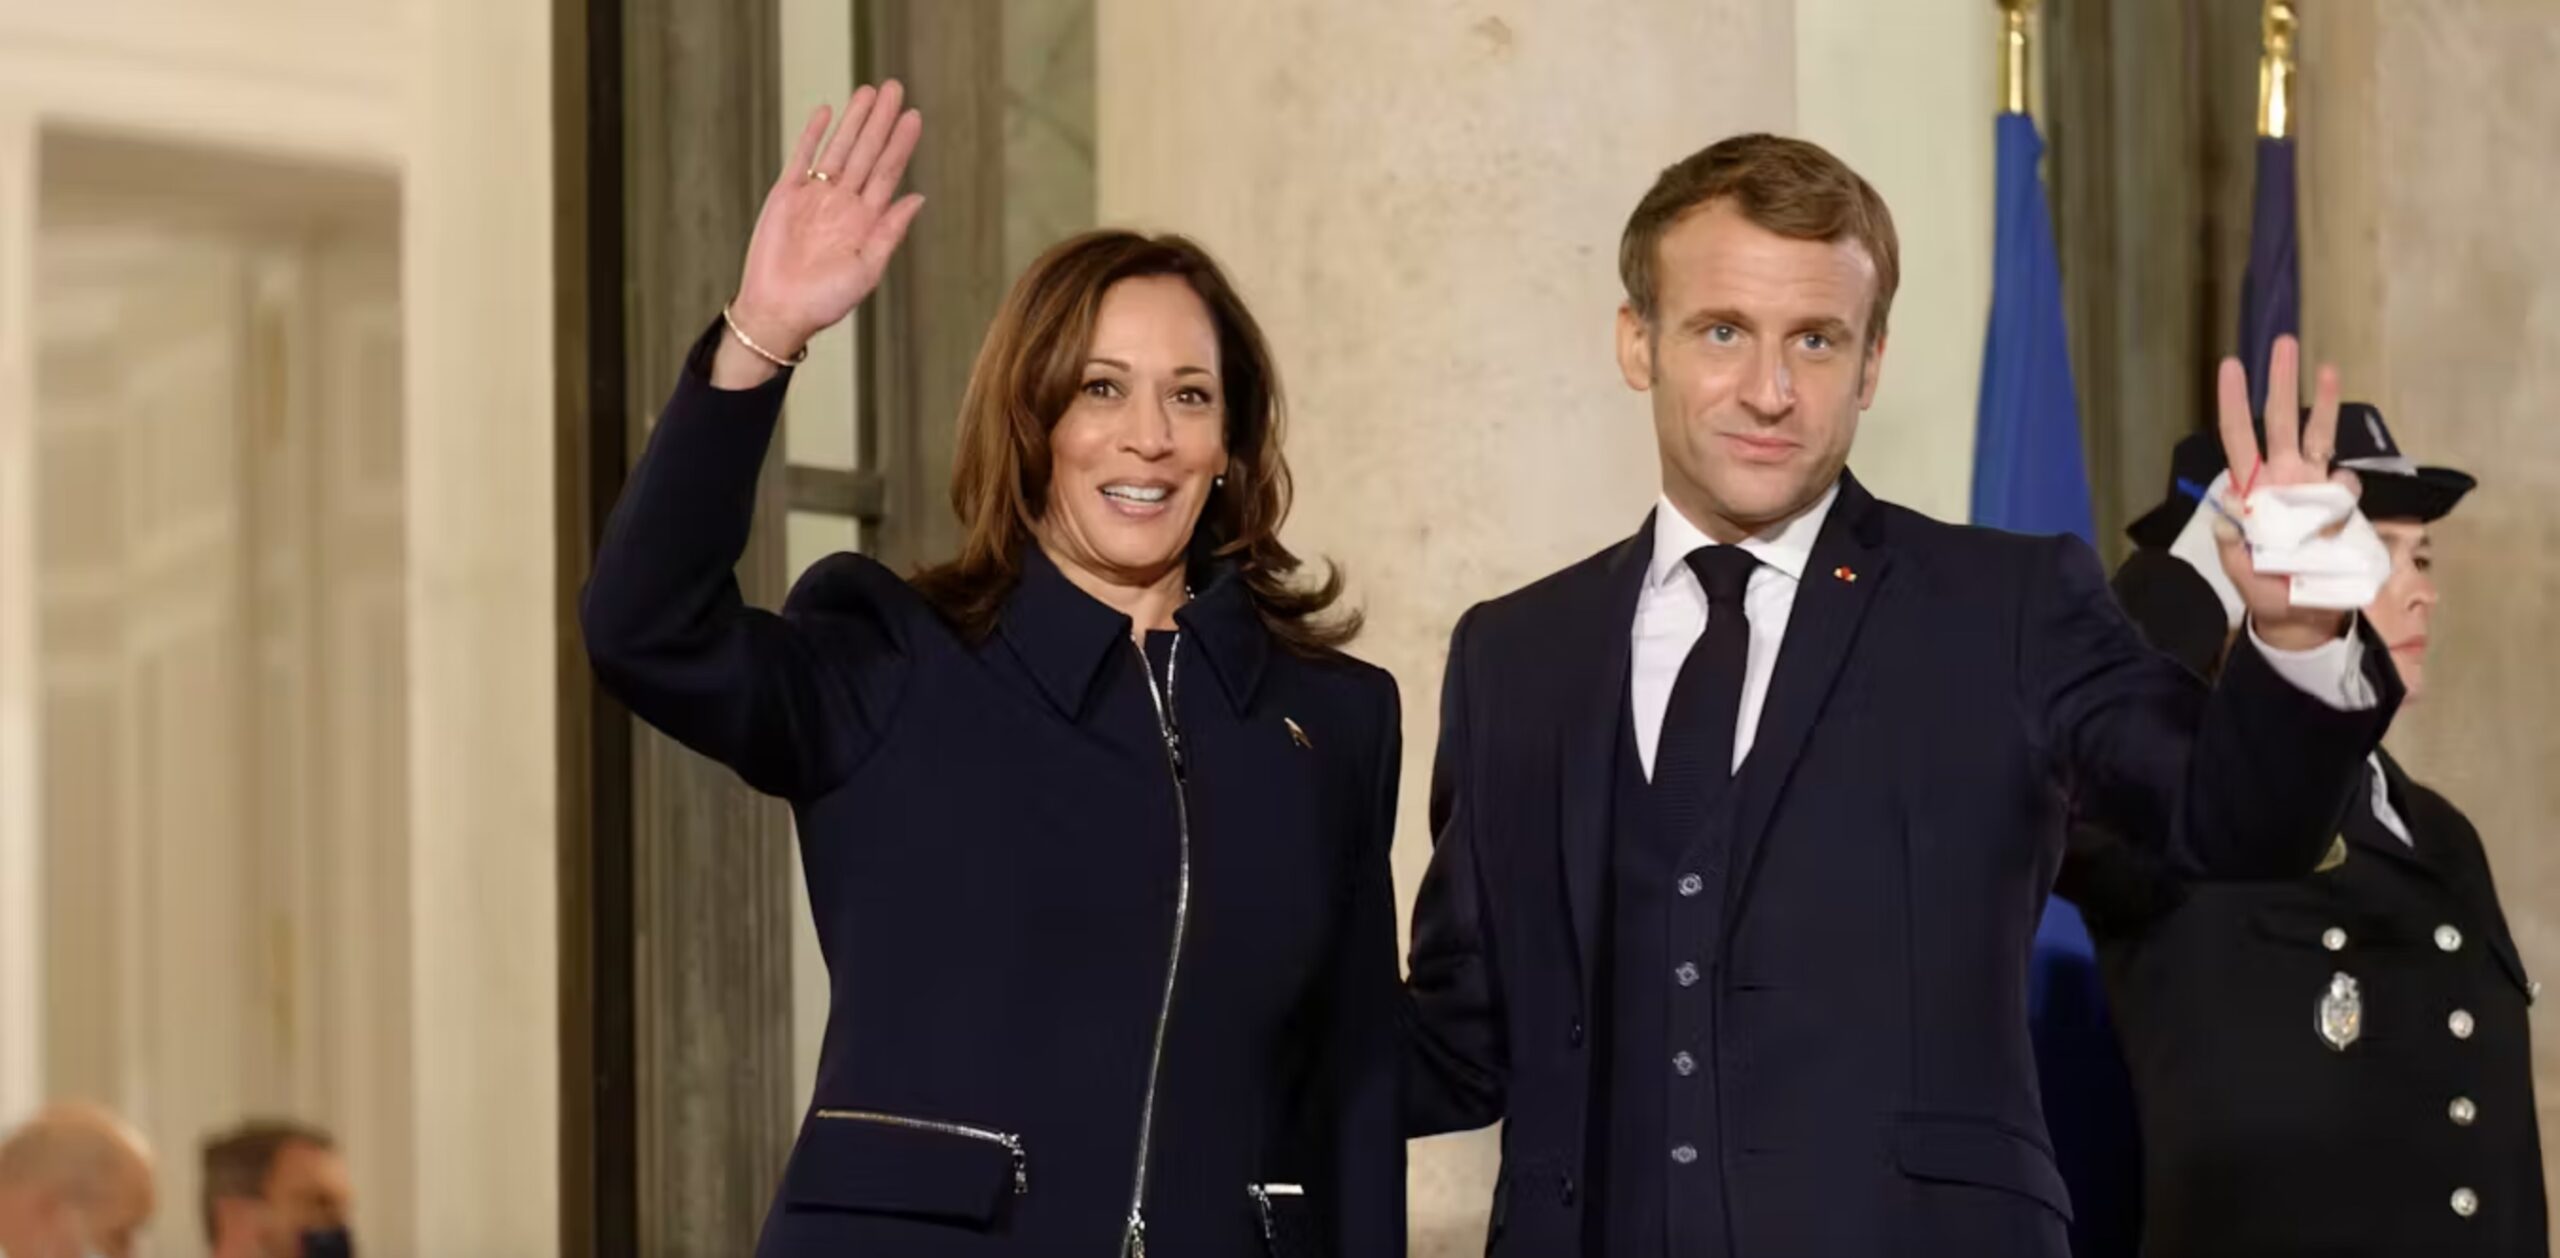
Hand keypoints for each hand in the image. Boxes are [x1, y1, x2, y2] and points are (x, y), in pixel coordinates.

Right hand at [717, 81, 923, 382]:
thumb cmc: (824, 301)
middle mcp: (844, 203)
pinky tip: (827, 113)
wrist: (778, 311)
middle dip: (881, 120)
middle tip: (896, 87)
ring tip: (868, 91)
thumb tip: (917, 197)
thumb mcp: (867, 269)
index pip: (888, 172)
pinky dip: (813, 135)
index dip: (901, 144)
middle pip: (867, 152)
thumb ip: (890, 231)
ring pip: (838, 148)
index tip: (915, 116)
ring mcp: (815, 196)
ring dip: (853, 121)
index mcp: (867, 221)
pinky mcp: (786, 195)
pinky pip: (802, 158)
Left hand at [2212, 335, 2361, 649]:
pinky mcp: (2339, 506)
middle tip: (2282, 341)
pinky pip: (2345, 482)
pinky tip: (2340, 495)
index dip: (2232, 403)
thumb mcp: (2241, 573)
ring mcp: (2312, 488)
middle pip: (2278, 421)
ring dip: (2322, 402)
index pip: (2237, 438)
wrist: (2302, 617)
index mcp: (2251, 491)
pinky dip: (2346, 483)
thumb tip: (2225, 517)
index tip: (2230, 365)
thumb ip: (2233, 547)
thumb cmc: (2266, 591)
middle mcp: (2281, 479)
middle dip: (2279, 381)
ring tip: (2325, 366)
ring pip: (2318, 435)